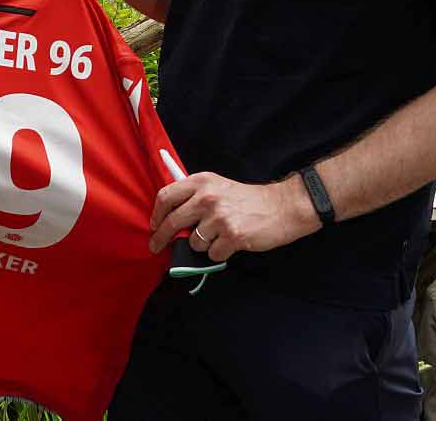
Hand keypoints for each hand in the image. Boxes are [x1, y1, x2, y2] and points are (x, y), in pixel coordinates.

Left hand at [147, 172, 319, 261]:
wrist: (282, 207)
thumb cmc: (248, 199)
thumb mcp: (218, 186)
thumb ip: (194, 197)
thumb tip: (169, 218)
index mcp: (201, 182)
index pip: (166, 197)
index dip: (156, 215)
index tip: (153, 226)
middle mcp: (207, 197)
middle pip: (172, 222)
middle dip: (161, 238)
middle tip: (157, 247)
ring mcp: (219, 217)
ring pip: (193, 242)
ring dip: (203, 245)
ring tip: (219, 236)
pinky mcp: (232, 235)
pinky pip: (212, 254)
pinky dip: (219, 253)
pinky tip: (231, 243)